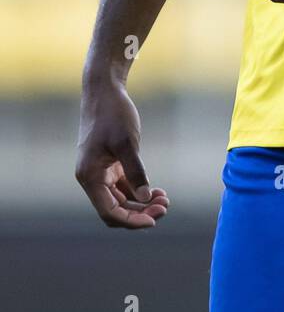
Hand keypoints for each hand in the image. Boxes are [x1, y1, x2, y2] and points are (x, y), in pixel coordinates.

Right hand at [75, 83, 168, 228]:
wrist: (105, 91)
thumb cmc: (113, 113)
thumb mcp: (127, 142)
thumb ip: (136, 171)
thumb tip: (146, 198)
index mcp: (90, 176)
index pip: (109, 212)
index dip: (131, 220)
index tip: (154, 219)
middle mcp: (92, 178)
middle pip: (116, 209)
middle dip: (140, 212)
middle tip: (166, 206)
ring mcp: (101, 172)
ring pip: (121, 200)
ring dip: (142, 203)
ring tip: (165, 200)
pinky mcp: (110, 165)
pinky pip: (124, 187)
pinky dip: (139, 191)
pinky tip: (157, 191)